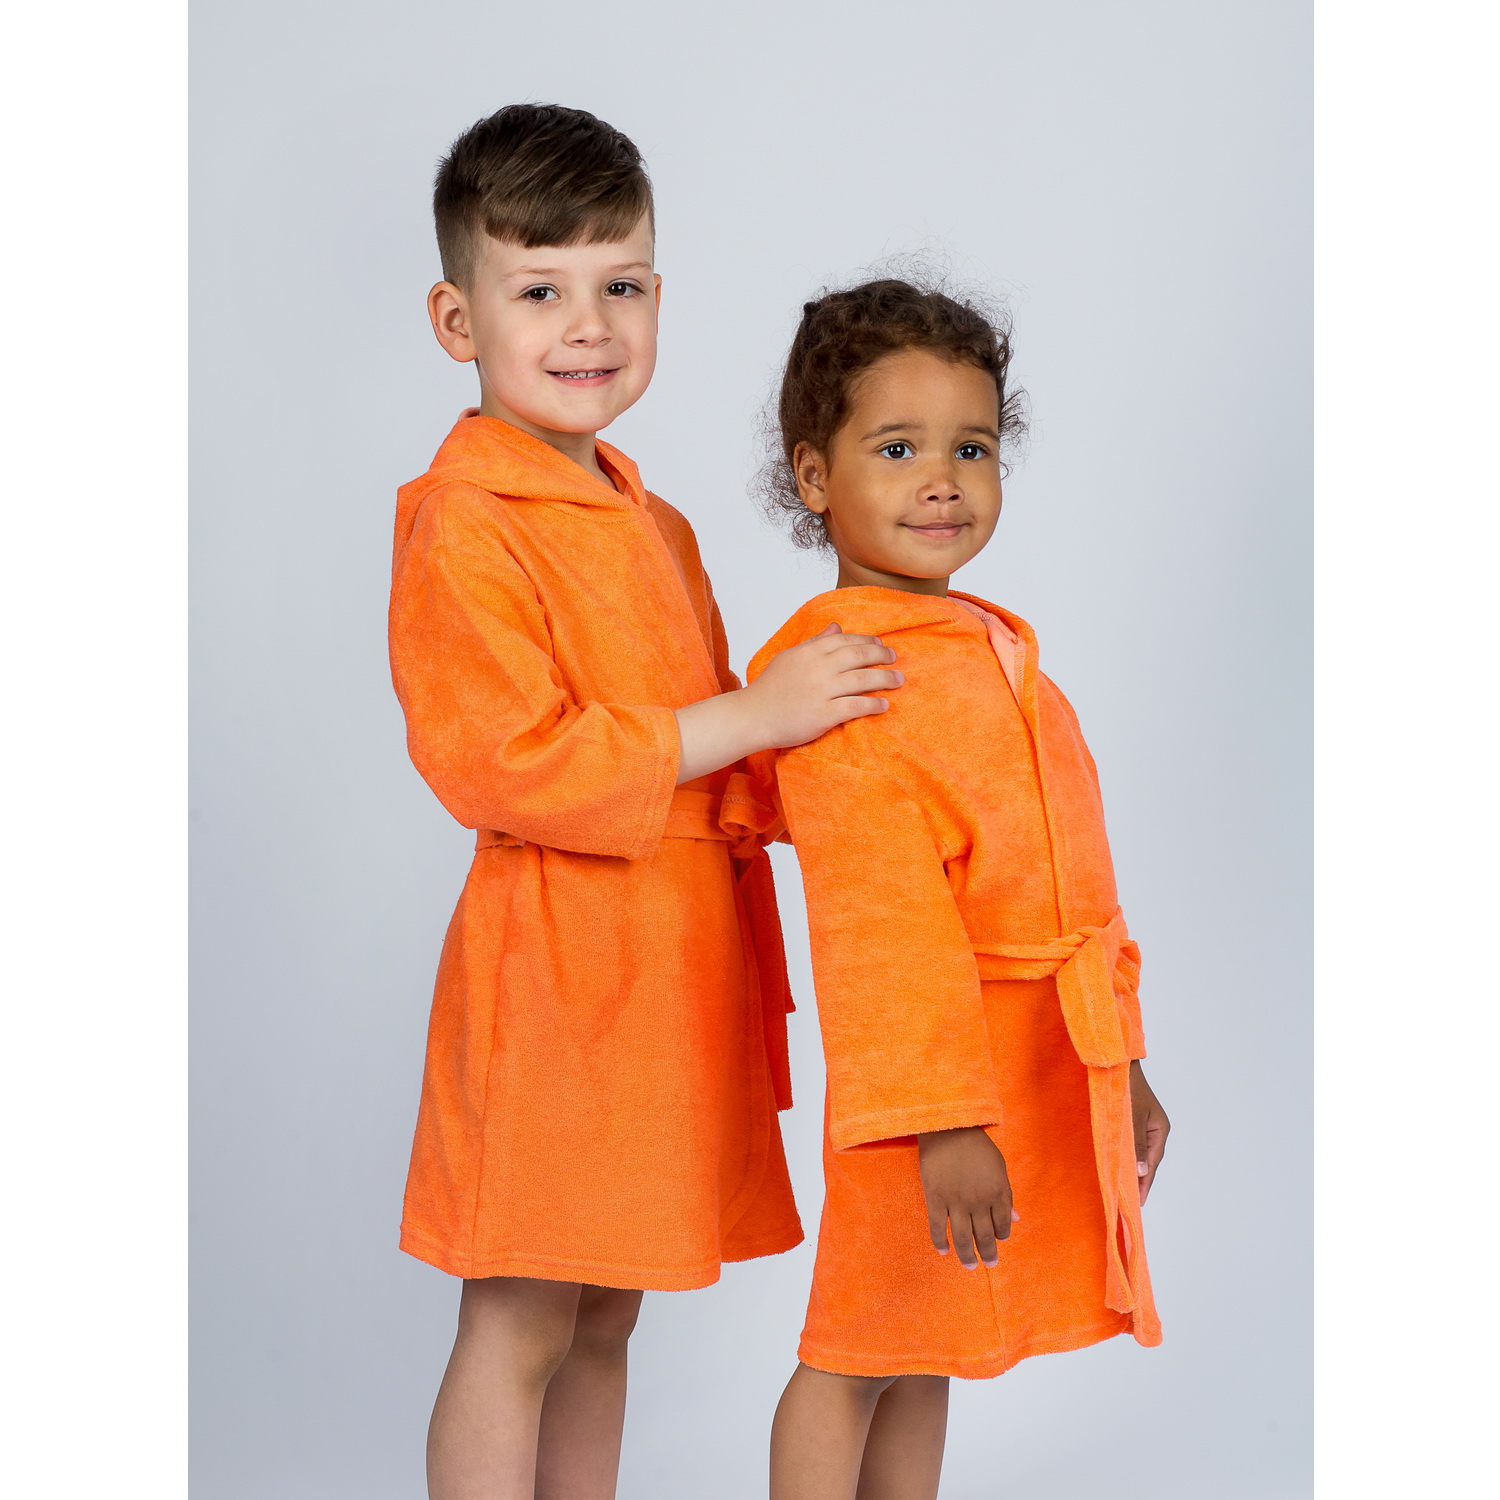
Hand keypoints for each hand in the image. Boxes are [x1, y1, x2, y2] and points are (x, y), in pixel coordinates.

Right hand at [673, 624, 901, 781]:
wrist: (752, 716)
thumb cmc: (769, 689)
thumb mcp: (790, 657)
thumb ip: (815, 642)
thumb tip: (836, 627)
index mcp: (809, 652)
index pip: (845, 640)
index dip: (867, 641)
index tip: (880, 644)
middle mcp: (818, 668)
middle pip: (859, 656)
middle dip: (881, 655)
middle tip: (894, 659)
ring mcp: (822, 691)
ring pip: (863, 680)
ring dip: (885, 679)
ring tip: (898, 680)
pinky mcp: (824, 714)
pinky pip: (856, 706)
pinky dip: (873, 704)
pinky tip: (884, 705)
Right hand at [916, 1126, 1017, 1268]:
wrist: (948, 1129)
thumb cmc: (977, 1146)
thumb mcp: (999, 1167)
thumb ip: (1006, 1194)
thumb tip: (1015, 1219)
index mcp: (997, 1192)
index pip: (1002, 1223)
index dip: (1002, 1235)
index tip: (998, 1240)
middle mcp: (978, 1201)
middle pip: (984, 1235)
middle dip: (988, 1253)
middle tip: (989, 1264)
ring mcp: (955, 1202)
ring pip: (962, 1237)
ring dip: (967, 1255)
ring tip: (970, 1266)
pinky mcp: (935, 1198)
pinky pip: (937, 1227)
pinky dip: (940, 1242)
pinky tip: (944, 1251)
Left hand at [1130, 1061, 1168, 1204]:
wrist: (1118, 1064)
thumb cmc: (1126, 1087)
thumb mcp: (1132, 1116)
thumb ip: (1136, 1143)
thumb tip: (1141, 1171)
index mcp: (1160, 1130)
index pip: (1152, 1163)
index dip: (1144, 1183)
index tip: (1138, 1203)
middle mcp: (1156, 1130)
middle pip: (1148, 1162)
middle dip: (1140, 1181)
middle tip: (1130, 1204)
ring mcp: (1146, 1126)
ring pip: (1140, 1154)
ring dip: (1133, 1170)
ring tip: (1126, 1192)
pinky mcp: (1135, 1122)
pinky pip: (1132, 1145)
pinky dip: (1127, 1157)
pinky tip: (1120, 1167)